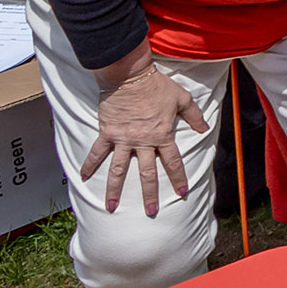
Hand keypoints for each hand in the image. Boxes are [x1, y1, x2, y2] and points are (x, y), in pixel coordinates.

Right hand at [79, 55, 209, 217]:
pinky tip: (82, 177)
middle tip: (151, 211)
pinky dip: (89, 164)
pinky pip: (97, 152)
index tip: (182, 193)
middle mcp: (143, 141)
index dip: (178, 178)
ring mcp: (123, 139)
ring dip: (114, 189)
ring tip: (111, 206)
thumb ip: (194, 115)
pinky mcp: (107, 133)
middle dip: (150, 194)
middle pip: (147, 173)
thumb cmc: (158, 86)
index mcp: (162, 135)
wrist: (131, 76)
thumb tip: (204, 128)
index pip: (173, 161)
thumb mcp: (182, 99)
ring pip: (119, 170)